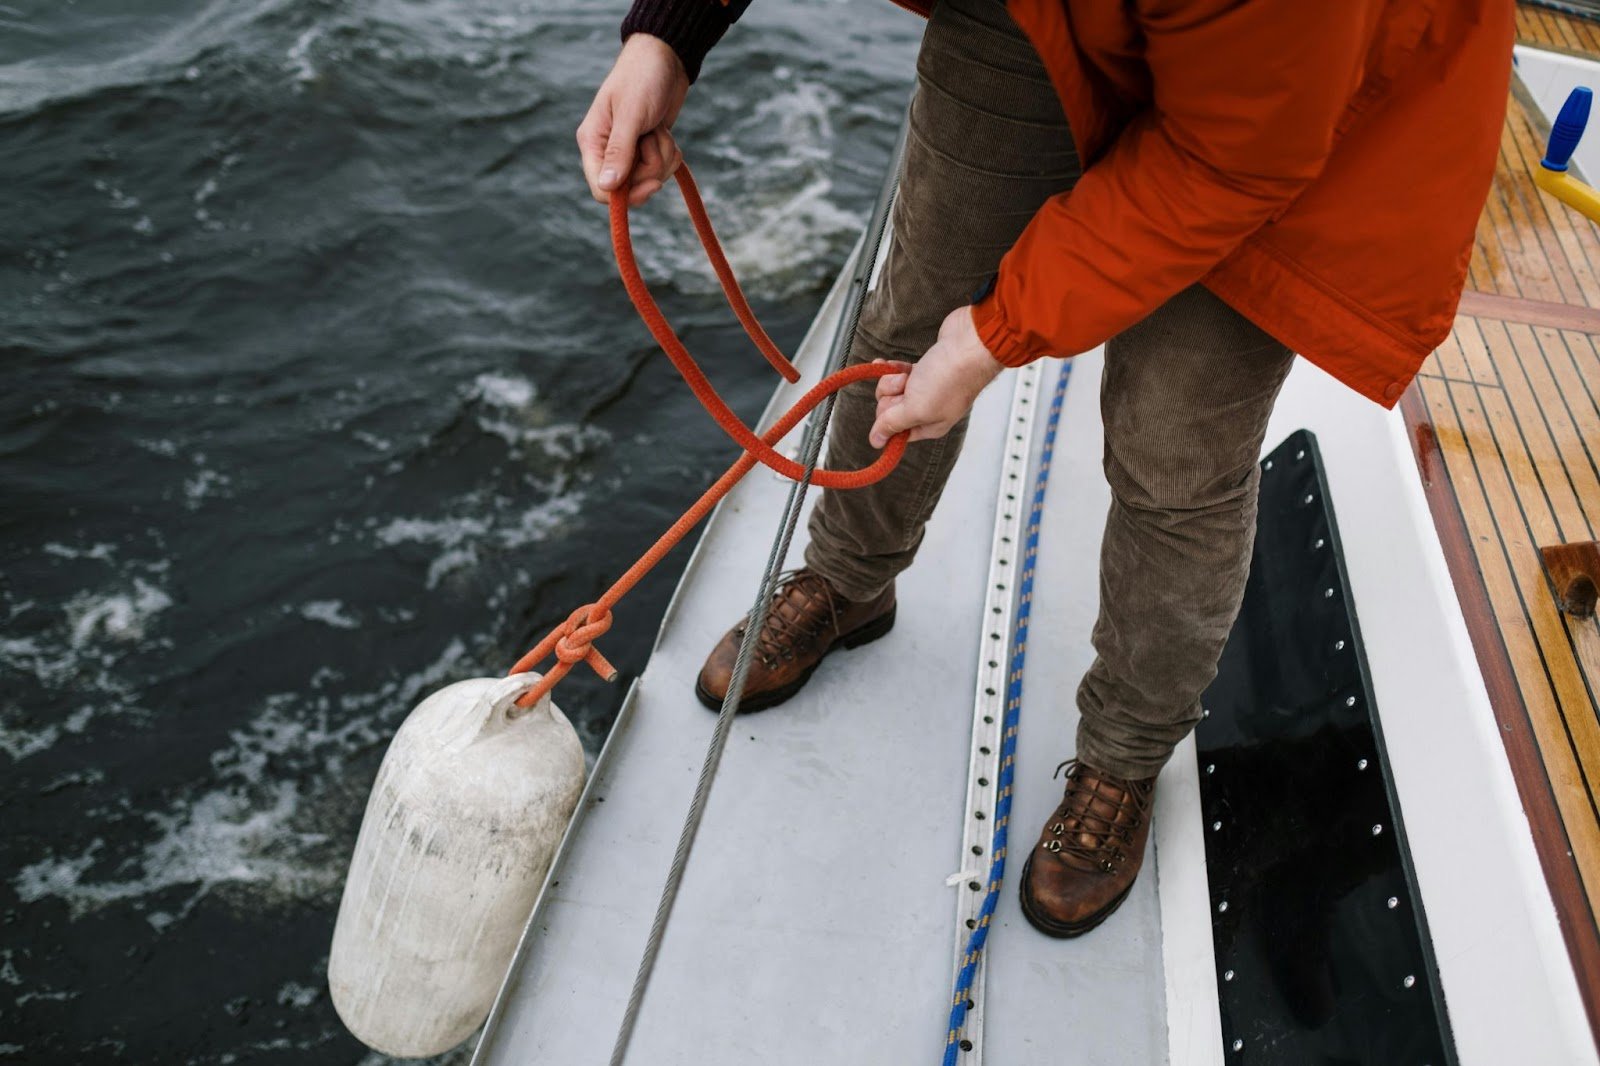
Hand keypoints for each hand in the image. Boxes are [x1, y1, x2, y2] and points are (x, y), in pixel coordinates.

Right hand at [577, 35, 689, 206]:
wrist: (666, 58)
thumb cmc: (643, 78)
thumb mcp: (631, 115)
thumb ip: (619, 152)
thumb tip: (606, 187)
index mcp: (593, 142)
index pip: (602, 189)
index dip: (627, 194)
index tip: (654, 183)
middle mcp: (607, 151)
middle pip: (630, 188)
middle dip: (652, 168)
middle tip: (655, 138)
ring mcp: (630, 152)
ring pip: (650, 179)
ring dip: (663, 156)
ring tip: (659, 129)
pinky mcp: (648, 150)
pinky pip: (663, 169)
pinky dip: (670, 154)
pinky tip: (665, 133)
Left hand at [869, 306, 1003, 448]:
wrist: (969, 344)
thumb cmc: (948, 379)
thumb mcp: (916, 409)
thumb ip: (893, 425)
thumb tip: (876, 443)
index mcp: (929, 426)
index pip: (896, 432)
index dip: (888, 420)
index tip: (894, 406)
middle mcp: (927, 410)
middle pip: (890, 410)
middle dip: (891, 395)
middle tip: (907, 387)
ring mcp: (925, 389)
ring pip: (892, 390)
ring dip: (893, 379)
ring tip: (909, 374)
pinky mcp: (924, 370)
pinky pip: (897, 374)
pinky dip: (892, 368)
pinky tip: (888, 363)